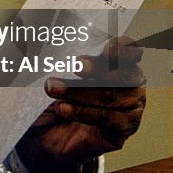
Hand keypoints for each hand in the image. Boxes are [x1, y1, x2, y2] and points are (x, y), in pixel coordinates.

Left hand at [16, 36, 145, 172]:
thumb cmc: (53, 95)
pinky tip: (63, 108)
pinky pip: (107, 119)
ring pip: (111, 96)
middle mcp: (130, 83)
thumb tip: (41, 38)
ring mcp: (130, 108)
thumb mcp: (53, 73)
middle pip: (123, 73)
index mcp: (118, 61)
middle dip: (99, 68)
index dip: (121, 48)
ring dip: (81, 91)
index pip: (129, 50)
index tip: (105, 50)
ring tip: (52, 88)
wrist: (46, 133)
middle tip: (77, 65)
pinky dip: (84, 112)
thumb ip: (58, 58)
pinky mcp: (122, 130)